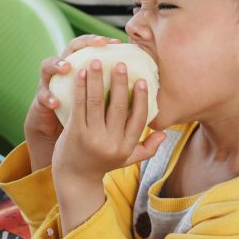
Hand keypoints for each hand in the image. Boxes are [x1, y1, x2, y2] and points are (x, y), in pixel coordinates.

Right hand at [24, 35, 120, 171]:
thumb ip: (119, 93)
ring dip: (58, 64)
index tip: (118, 42)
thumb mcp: (103, 104)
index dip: (102, 41)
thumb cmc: (86, 118)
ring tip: (67, 67)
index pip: (92, 46)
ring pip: (49, 65)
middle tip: (98, 44)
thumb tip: (146, 86)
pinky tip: (56, 102)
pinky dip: (48, 98)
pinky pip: (42, 95)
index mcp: (83, 68)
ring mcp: (50, 83)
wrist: (59, 133)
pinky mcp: (40, 99)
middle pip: (71, 48)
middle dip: (85, 43)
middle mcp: (65, 70)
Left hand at [51, 59, 165, 233]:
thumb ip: (147, 148)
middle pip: (118, 107)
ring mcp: (91, 137)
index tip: (141, 79)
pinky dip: (80, 88)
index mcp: (126, 146)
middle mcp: (111, 143)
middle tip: (120, 63)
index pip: (138, 119)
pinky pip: (79, 105)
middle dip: (119, 83)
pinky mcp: (74, 133)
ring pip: (96, 102)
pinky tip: (80, 73)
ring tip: (97, 61)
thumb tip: (164, 133)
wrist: (74, 177)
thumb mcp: (128, 159)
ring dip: (97, 79)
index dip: (141, 98)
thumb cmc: (103, 164)